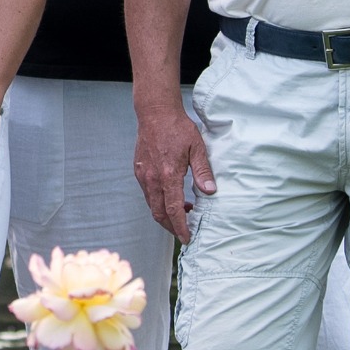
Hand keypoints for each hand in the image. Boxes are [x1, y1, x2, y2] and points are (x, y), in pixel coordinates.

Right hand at [133, 103, 213, 242]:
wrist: (155, 113)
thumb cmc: (177, 128)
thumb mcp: (197, 148)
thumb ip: (203, 171)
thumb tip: (210, 191)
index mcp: (168, 175)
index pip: (173, 210)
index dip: (180, 227)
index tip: (187, 237)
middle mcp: (152, 178)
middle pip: (159, 213)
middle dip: (171, 226)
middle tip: (184, 231)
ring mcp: (143, 175)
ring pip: (152, 205)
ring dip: (165, 214)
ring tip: (182, 211)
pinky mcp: (139, 171)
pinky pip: (148, 194)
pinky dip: (158, 202)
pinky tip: (170, 195)